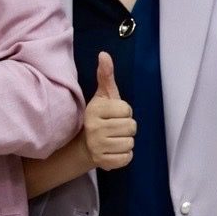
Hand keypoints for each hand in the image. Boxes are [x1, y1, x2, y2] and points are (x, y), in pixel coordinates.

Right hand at [84, 52, 136, 171]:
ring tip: (114, 138)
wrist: (85, 144)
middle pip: (131, 127)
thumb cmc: (99, 117)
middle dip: (127, 127)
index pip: (127, 110)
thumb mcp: (103, 95)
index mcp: (95, 110)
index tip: (114, 114)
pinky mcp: (103, 162)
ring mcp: (97, 146)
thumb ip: (105, 75)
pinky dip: (124, 155)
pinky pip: (127, 158)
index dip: (125, 112)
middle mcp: (94, 128)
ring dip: (126, 141)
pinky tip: (115, 149)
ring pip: (130, 143)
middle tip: (115, 127)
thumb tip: (104, 54)